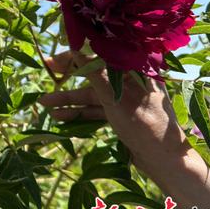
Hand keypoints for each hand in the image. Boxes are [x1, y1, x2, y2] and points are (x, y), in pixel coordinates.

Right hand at [40, 50, 209, 208]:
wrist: (165, 162)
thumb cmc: (145, 126)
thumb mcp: (115, 97)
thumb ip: (94, 73)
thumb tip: (76, 46)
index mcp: (137, 67)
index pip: (102, 52)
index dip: (77, 53)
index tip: (56, 58)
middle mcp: (132, 78)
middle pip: (95, 71)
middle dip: (70, 75)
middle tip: (47, 70)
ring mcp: (127, 97)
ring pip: (93, 92)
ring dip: (70, 98)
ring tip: (44, 103)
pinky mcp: (123, 113)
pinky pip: (97, 108)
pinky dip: (80, 112)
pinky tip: (60, 116)